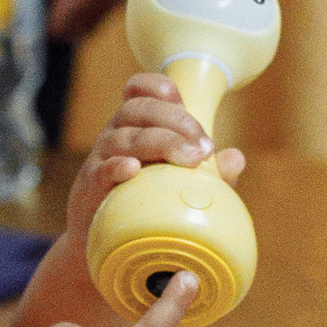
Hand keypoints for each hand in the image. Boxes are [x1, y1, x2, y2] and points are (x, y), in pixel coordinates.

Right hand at [64, 70, 244, 252]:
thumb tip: (235, 158)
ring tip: (190, 159)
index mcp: (136, 126)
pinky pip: (102, 170)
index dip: (155, 86)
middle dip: (176, 121)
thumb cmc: (146, 205)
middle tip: (204, 147)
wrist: (104, 240)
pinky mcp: (90, 188)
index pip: (139, 91)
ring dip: (160, 142)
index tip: (179, 98)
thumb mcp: (181, 185)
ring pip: (124, 137)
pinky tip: (134, 169)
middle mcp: (116, 134)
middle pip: (138, 109)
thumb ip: (211, 173)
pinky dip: (118, 167)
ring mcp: (101, 159)